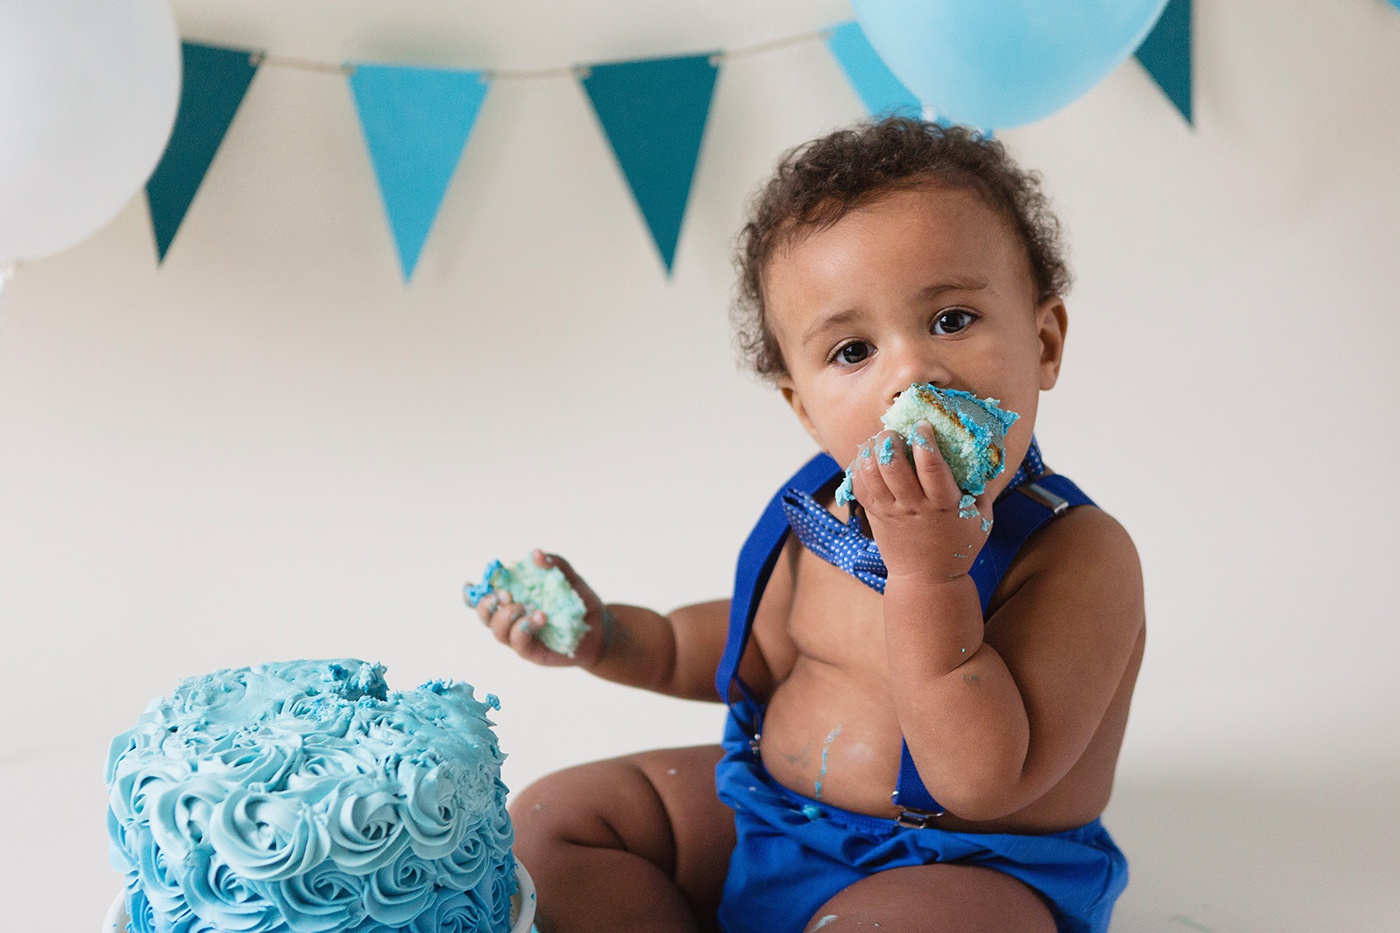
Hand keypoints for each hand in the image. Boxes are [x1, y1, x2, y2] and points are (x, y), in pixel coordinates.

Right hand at [475, 549, 611, 667]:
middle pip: (484, 616)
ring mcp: (520, 638)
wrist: (601, 629)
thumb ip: (554, 564)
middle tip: (505, 595)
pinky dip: (524, 629)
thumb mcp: (569, 578)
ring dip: (507, 617)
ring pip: (498, 632)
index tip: (471, 585)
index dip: (472, 594)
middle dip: (487, 605)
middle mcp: (512, 619)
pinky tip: (539, 617)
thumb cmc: (580, 602)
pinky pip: (519, 644)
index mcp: (514, 599)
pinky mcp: (533, 653)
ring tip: (526, 607)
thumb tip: (536, 553)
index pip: (483, 599)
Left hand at [847, 422, 993, 582]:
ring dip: (870, 450)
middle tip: (894, 431)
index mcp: (943, 505)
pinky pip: (858, 486)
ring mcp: (889, 511)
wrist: (927, 580)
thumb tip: (981, 452)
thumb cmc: (959, 545)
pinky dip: (858, 467)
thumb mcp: (981, 517)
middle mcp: (913, 507)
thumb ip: (981, 486)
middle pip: (892, 466)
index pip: (930, 467)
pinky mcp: (874, 516)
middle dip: (890, 440)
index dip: (924, 441)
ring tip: (878, 440)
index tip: (923, 425)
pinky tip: (868, 456)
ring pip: (870, 474)